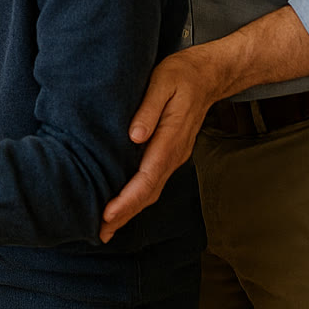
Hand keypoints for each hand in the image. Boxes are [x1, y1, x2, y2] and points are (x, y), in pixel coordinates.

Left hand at [100, 45, 223, 241]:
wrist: (208, 75)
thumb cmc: (180, 76)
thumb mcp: (162, 83)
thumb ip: (148, 109)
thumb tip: (134, 136)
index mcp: (170, 139)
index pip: (146, 178)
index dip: (127, 199)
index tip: (107, 214)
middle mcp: (173, 154)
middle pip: (149, 193)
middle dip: (125, 215)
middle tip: (100, 233)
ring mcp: (174, 156)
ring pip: (151, 191)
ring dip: (130, 210)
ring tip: (106, 227)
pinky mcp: (169, 153)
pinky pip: (152, 181)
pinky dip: (137, 197)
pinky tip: (123, 203)